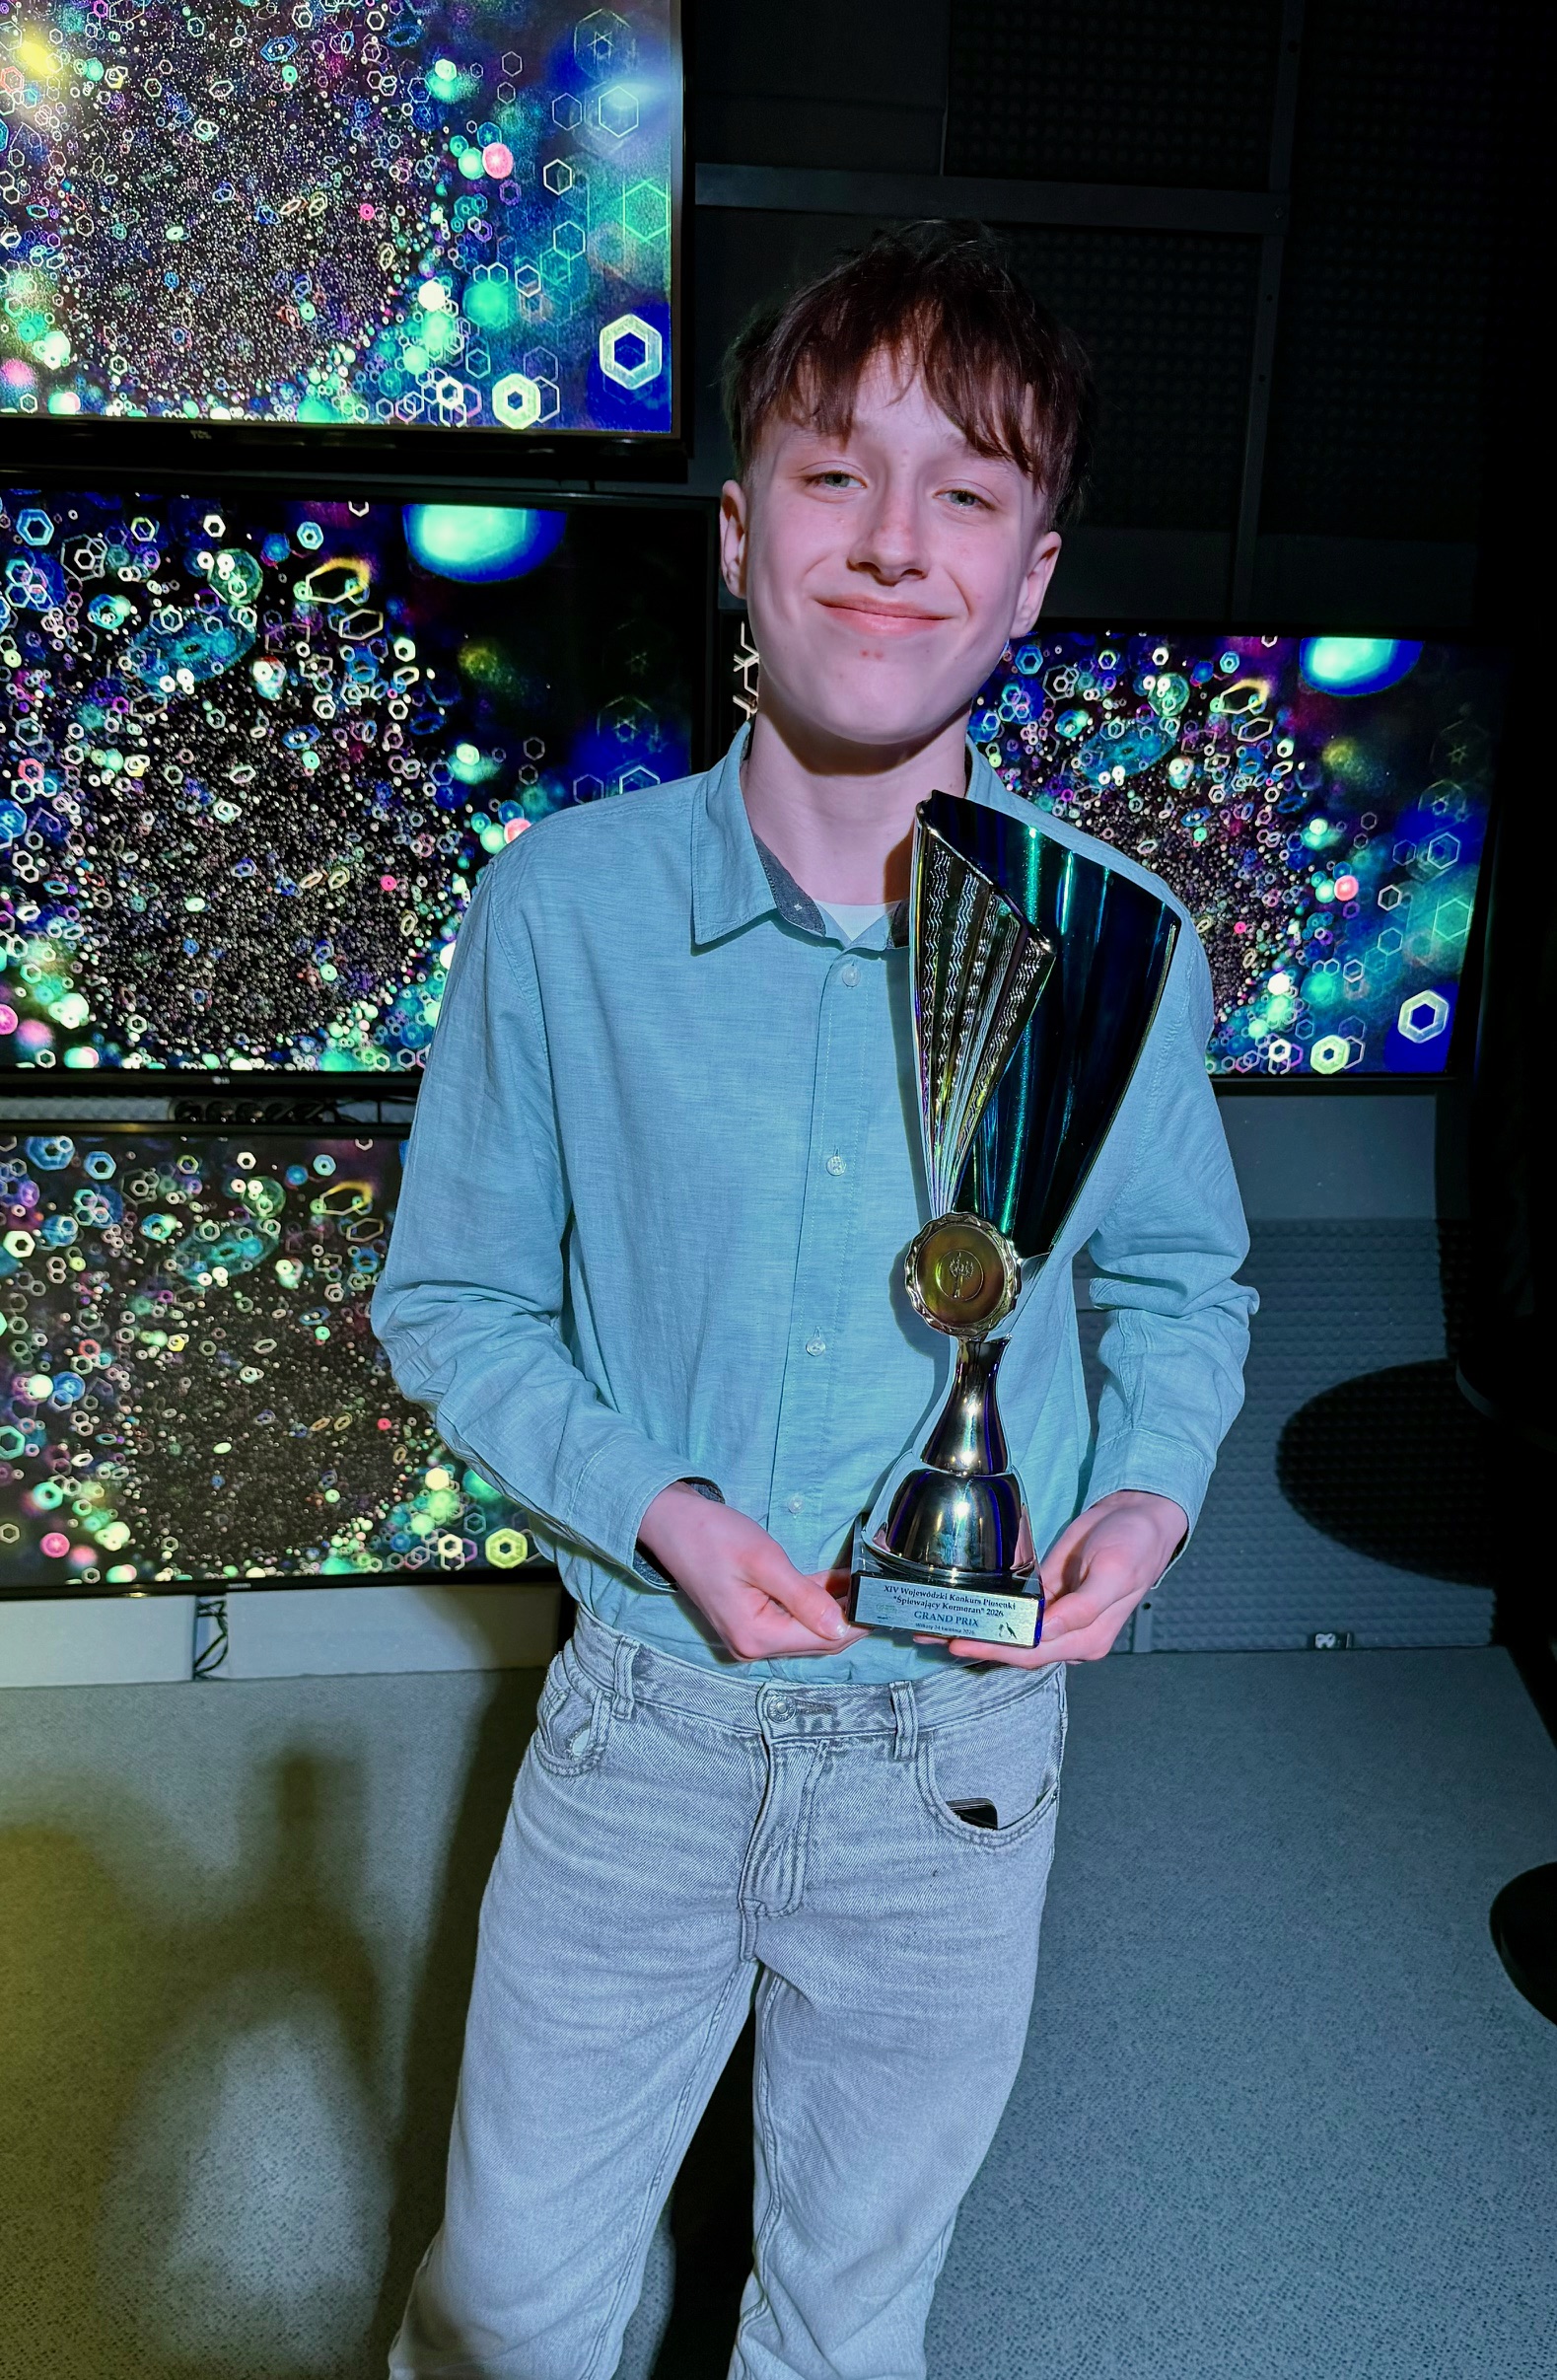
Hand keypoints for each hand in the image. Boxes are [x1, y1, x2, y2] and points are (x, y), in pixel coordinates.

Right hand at [638, 1483, 867, 1662]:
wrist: (671, 1523)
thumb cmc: (714, 1536)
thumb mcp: (765, 1561)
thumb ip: (804, 1597)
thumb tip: (843, 1626)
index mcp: (756, 1637)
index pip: (823, 1639)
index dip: (859, 1623)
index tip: (887, 1602)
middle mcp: (753, 1646)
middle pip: (817, 1639)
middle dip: (850, 1616)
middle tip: (883, 1589)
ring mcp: (750, 1635)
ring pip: (807, 1629)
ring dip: (835, 1608)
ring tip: (867, 1582)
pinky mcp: (750, 1620)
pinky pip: (791, 1617)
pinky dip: (814, 1601)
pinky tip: (839, 1582)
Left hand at [931, 1489, 1186, 1668]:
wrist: (1139, 1516)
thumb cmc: (1134, 1545)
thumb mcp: (1114, 1574)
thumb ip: (1083, 1608)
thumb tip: (1048, 1631)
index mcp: (1086, 1638)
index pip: (1031, 1651)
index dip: (995, 1649)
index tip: (961, 1641)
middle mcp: (1068, 1635)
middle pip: (1014, 1647)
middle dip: (974, 1643)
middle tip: (930, 1635)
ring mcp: (1056, 1618)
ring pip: (1009, 1633)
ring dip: (974, 1630)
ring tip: (933, 1627)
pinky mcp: (1047, 1596)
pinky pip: (1013, 1611)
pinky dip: (988, 1612)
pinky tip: (963, 1609)